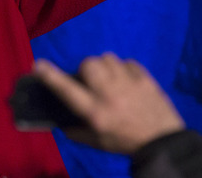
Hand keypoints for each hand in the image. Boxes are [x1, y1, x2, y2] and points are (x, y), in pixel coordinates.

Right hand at [33, 53, 184, 154]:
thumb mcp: (97, 143)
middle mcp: (109, 95)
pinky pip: (127, 62)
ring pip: (107, 58)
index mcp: (95, 113)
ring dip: (104, 66)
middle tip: (90, 81)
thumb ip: (75, 131)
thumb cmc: (125, 142)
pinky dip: (123, 68)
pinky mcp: (145, 79)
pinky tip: (126, 80)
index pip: (68, 91)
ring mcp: (129, 84)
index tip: (38, 65)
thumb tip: (60, 121)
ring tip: (110, 78)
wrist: (163, 142)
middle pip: (89, 64)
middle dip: (85, 69)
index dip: (51, 77)